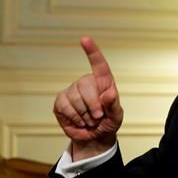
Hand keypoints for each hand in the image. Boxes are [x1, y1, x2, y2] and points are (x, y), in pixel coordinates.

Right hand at [53, 37, 123, 160]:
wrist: (95, 137)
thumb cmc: (108, 123)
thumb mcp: (116, 117)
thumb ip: (114, 105)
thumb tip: (109, 93)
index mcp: (103, 82)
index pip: (99, 64)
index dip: (92, 51)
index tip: (85, 39)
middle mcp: (86, 83)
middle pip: (85, 86)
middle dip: (93, 106)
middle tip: (98, 117)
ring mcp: (72, 91)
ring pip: (75, 98)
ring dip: (84, 115)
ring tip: (89, 120)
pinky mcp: (61, 101)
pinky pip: (64, 106)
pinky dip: (74, 117)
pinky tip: (79, 121)